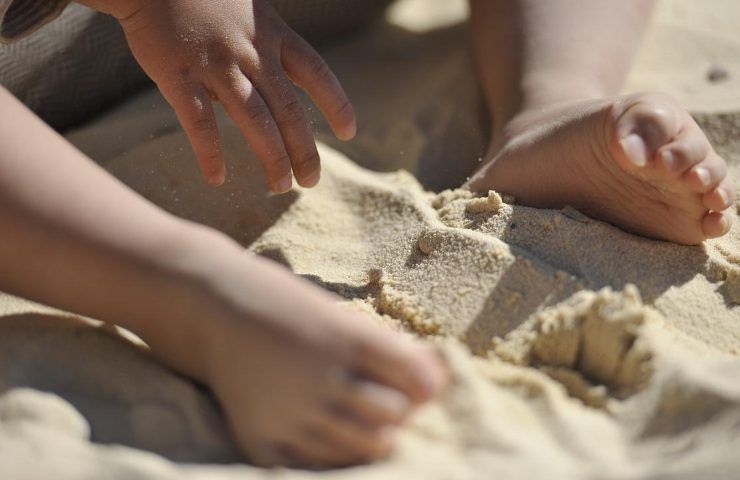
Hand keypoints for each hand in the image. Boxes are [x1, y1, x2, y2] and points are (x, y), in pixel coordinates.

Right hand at [101, 0, 356, 191]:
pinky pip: (200, 123)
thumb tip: (274, 93)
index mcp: (271, 34)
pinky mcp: (178, 75)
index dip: (336, 103)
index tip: (349, 132)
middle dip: (304, 150)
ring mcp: (216, 65)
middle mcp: (250, 52)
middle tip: (311, 181)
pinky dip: (210, 153)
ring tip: (280, 187)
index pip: (316, 72)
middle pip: (289, 110)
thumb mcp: (249, 11)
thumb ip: (265, 48)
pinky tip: (217, 178)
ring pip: (255, 121)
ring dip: (272, 158)